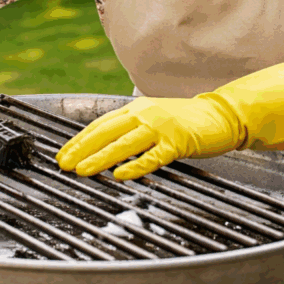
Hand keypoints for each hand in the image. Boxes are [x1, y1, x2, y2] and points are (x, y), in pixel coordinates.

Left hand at [55, 96, 242, 179]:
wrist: (220, 115)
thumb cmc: (184, 121)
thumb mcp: (152, 118)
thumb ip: (131, 129)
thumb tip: (103, 147)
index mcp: (135, 109)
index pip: (100, 124)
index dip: (79, 140)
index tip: (63, 155)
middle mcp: (144, 114)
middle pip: (106, 132)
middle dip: (82, 149)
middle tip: (64, 165)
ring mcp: (161, 127)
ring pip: (124, 143)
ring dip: (101, 158)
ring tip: (83, 171)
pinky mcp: (178, 142)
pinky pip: (153, 156)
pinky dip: (136, 165)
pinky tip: (121, 174)